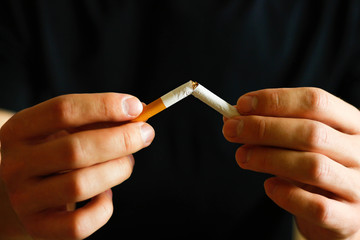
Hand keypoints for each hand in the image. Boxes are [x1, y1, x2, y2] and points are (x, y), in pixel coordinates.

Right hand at [0, 93, 154, 239]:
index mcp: (19, 131)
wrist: (22, 195)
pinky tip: (106, 194)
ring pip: (81, 185)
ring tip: (126, 163)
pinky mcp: (39, 228)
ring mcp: (24, 200)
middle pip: (75, 149)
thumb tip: (137, 112)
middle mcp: (14, 165)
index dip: (105, 106)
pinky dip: (104, 207)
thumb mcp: (64, 131)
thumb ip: (97, 120)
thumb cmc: (53, 156)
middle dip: (121, 140)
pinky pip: (80, 223)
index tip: (136, 106)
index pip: (63, 110)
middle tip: (145, 134)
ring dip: (118, 170)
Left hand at [223, 88, 359, 239]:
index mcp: (351, 123)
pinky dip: (287, 195)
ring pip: (312, 167)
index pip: (315, 101)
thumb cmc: (315, 167)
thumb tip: (231, 117)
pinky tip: (269, 186)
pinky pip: (317, 207)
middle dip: (263, 128)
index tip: (241, 104)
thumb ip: (271, 127)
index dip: (274, 100)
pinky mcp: (349, 218)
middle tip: (231, 130)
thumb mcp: (300, 141)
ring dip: (268, 159)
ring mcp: (359, 186)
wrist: (341, 210)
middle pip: (311, 132)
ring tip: (241, 157)